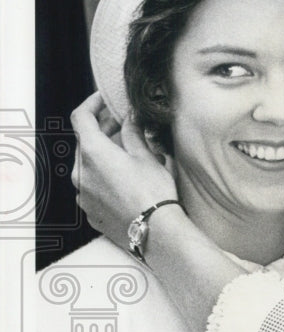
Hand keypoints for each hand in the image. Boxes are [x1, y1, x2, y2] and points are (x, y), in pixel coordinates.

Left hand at [70, 92, 177, 249]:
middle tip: (124, 125)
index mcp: (92, 153)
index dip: (91, 104)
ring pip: (88, 166)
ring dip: (104, 156)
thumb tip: (130, 118)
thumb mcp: (146, 157)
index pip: (80, 118)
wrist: (155, 231)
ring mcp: (82, 194)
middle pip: (84, 143)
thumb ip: (133, 133)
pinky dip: (104, 178)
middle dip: (103, 131)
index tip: (103, 99)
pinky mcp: (89, 211)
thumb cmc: (153, 193)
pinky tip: (125, 181)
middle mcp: (80, 172)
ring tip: (129, 156)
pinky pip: (92, 187)